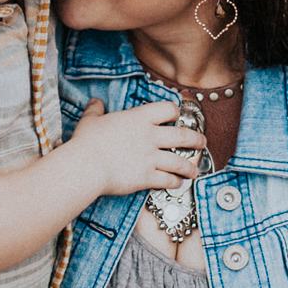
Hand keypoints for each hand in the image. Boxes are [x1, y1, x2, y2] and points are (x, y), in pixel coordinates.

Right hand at [67, 99, 207, 195]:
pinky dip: (175, 183)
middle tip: (202, 142)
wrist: (86, 165)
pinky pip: (168, 180)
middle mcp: (151, 136)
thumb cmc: (87, 142)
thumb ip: (95, 110)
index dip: (174, 112)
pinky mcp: (147, 177)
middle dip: (196, 140)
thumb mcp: (90, 121)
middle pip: (183, 136)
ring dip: (190, 167)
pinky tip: (178, 184)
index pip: (168, 109)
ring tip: (194, 170)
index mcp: (139, 118)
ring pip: (180, 162)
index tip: (175, 117)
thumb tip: (95, 103)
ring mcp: (151, 158)